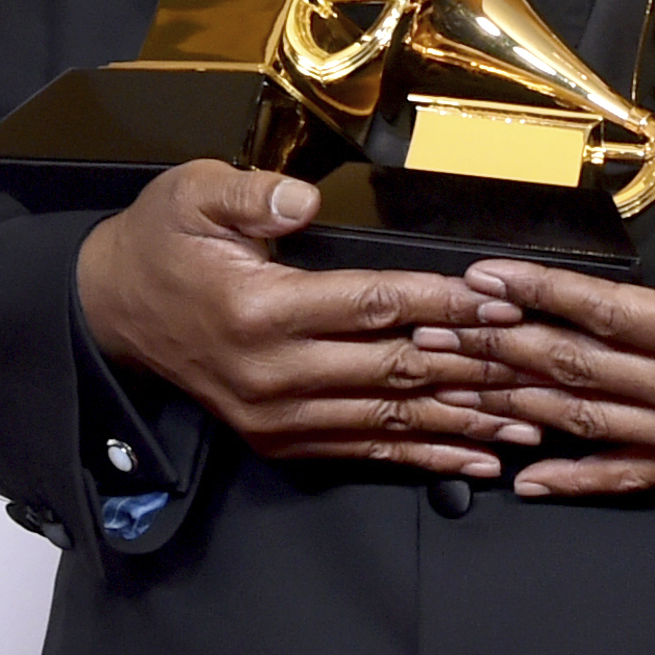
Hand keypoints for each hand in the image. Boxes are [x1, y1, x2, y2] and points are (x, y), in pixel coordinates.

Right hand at [76, 162, 537, 477]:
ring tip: (529, 422)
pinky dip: (425, 458)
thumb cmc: (161, 243)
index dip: (444, 305)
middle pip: (396, 371)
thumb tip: (303, 197)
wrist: (112, 312)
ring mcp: (278, 417)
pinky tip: (476, 460)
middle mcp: (274, 374)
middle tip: (542, 368)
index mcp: (261, 310)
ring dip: (465, 423)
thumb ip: (251, 195)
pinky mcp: (281, 441)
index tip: (501, 300)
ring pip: (391, 420)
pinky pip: (365, 452)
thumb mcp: (191, 194)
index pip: (374, 306)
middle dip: (476, 369)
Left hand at [424, 179, 654, 499]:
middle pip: (575, 370)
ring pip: (586, 422)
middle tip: (430, 333)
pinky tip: (525, 482)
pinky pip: (630, 477)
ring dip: (513, 404)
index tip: (483, 276)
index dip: (540, 295)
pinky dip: (573, 480)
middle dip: (497, 349)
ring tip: (451, 391)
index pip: (611, 315)